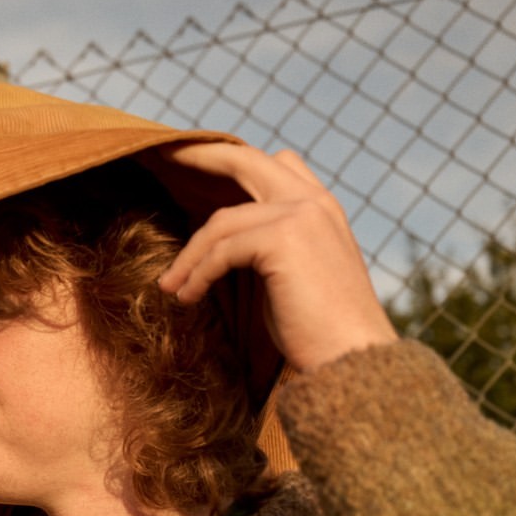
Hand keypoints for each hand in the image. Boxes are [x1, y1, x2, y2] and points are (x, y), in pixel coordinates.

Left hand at [156, 143, 397, 371]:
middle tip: (164, 154)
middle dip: (200, 154)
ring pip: (221, 223)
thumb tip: (219, 248)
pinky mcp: (283, 238)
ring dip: (189, 257)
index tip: (194, 157)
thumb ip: (265, 247)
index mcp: (321, 207)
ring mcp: (301, 215)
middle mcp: (314, 202)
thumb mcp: (291, 275)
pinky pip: (221, 251)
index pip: (276, 163)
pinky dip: (197, 275)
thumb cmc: (317, 330)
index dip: (233, 159)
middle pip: (245, 161)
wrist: (351, 360)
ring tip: (170, 286)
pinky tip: (187, 298)